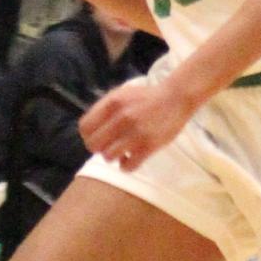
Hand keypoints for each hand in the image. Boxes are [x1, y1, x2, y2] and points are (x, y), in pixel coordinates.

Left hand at [80, 75, 195, 173]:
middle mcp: (121, 117)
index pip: (85, 127)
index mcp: (112, 103)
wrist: (175, 98)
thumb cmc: (145, 97)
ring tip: (122, 151)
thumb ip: (104, 109)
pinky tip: (131, 158)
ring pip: (108, 156)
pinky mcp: (148, 146)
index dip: (88, 136)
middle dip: (99, 148)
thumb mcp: (121, 94)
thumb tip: (88, 130)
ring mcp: (135, 133)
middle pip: (93, 145)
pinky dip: (127, 165)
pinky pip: (127, 166)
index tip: (97, 138)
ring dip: (113, 156)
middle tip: (109, 146)